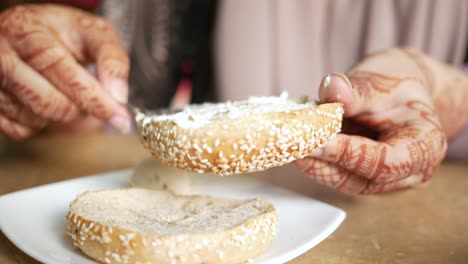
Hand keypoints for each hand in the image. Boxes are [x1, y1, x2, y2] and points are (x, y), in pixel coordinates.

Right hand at [0, 4, 129, 139]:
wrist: (33, 32)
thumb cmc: (67, 34)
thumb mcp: (95, 34)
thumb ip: (112, 60)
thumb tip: (118, 96)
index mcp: (28, 30)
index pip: (60, 70)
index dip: (92, 97)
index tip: (118, 116)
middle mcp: (1, 54)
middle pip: (47, 101)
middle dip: (79, 108)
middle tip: (91, 98)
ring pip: (35, 119)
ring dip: (62, 116)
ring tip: (65, 91)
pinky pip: (21, 130)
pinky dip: (42, 124)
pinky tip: (45, 99)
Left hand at [295, 48, 467, 193]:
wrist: (401, 90)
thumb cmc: (397, 83)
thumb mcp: (380, 79)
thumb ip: (356, 90)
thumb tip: (331, 89)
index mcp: (424, 146)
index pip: (383, 162)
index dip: (347, 155)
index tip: (317, 142)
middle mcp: (409, 171)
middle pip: (360, 180)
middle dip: (322, 164)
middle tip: (291, 145)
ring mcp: (387, 179)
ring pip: (345, 181)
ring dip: (315, 165)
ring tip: (289, 144)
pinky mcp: (365, 176)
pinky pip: (339, 174)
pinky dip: (317, 161)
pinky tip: (297, 146)